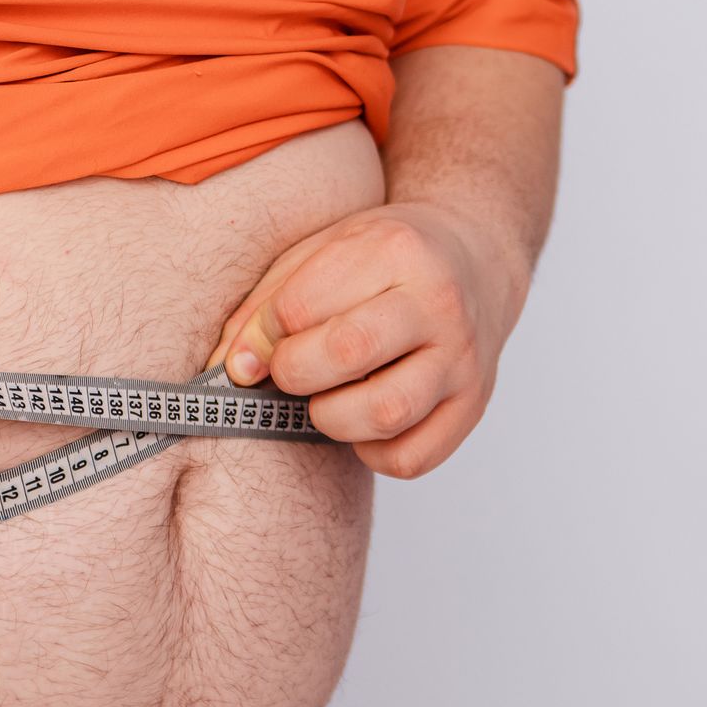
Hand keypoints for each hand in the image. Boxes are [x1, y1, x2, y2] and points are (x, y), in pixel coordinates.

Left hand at [206, 201, 526, 478]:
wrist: (476, 257)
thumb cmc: (382, 259)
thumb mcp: (320, 254)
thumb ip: (265, 309)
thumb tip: (231, 373)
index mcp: (395, 249)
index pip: (301, 306)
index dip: (265, 334)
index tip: (265, 339)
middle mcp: (439, 303)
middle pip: (348, 352)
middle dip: (295, 372)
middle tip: (292, 370)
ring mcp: (463, 359)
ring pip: (384, 413)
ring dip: (332, 417)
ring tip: (328, 397)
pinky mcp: (473, 407)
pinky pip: (410, 457)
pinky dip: (372, 452)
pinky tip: (365, 419)